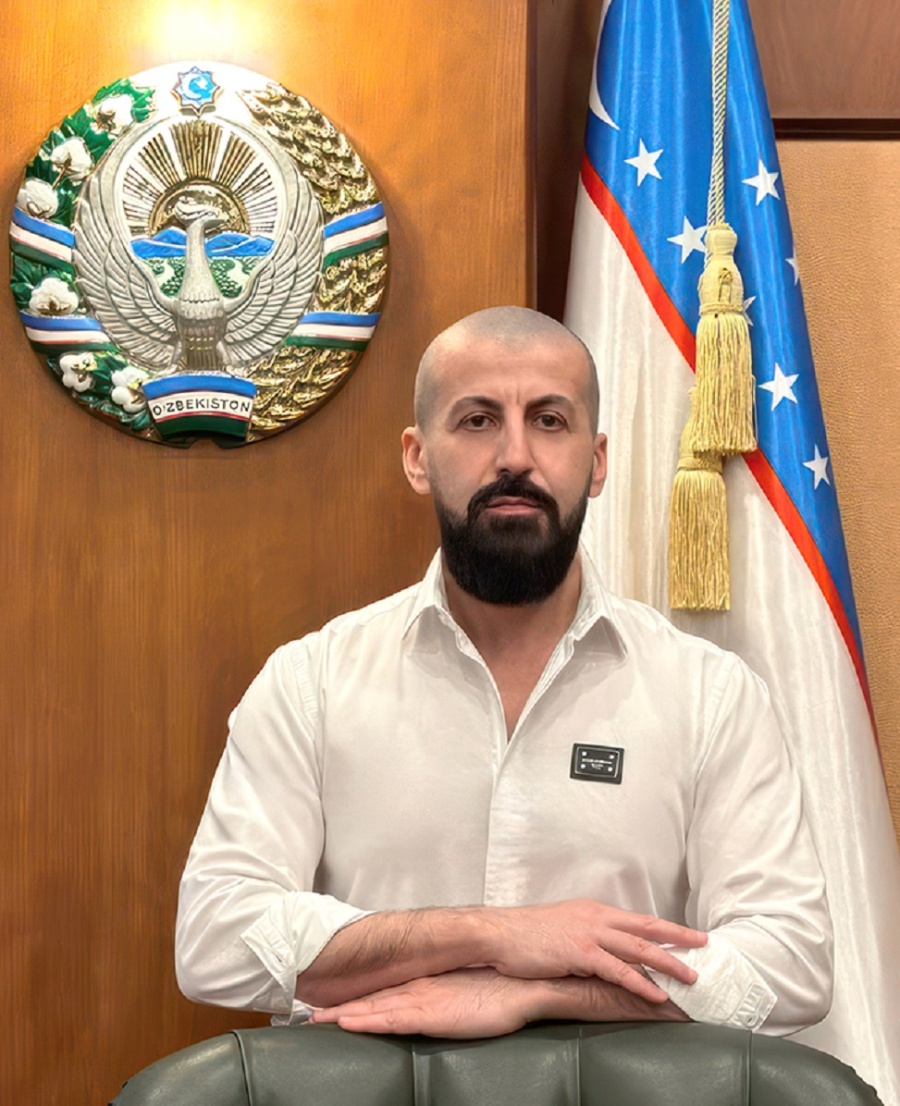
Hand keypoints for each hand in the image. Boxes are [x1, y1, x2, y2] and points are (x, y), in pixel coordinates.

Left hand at [309, 969, 539, 1038]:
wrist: (522, 985)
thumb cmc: (499, 991)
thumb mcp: (464, 994)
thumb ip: (446, 998)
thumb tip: (437, 1005)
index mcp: (425, 983)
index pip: (383, 992)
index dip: (356, 998)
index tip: (331, 1005)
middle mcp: (418, 987)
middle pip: (371, 998)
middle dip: (340, 1006)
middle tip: (310, 1013)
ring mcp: (422, 998)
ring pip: (373, 1007)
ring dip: (344, 1014)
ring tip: (316, 1020)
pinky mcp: (430, 1012)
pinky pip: (391, 1018)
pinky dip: (366, 1019)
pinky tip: (347, 1022)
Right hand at [481, 899, 706, 1003]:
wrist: (498, 933)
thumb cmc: (525, 934)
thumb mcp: (562, 926)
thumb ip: (586, 935)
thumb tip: (603, 951)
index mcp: (594, 911)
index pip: (638, 919)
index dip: (667, 927)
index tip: (690, 935)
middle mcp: (596, 918)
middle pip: (647, 927)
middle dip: (679, 937)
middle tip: (706, 946)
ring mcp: (589, 934)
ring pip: (639, 947)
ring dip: (669, 963)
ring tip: (691, 978)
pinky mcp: (580, 953)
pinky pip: (617, 970)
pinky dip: (640, 982)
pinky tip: (656, 994)